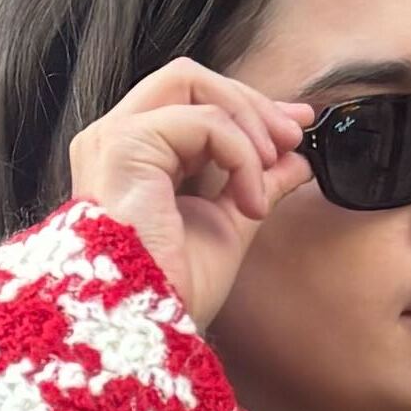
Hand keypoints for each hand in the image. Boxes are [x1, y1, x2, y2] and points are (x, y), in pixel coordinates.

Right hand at [69, 59, 311, 329]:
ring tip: (267, 176)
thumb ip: (256, 184)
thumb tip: (295, 159)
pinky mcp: (125, 146)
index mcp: (132, 157)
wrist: (145, 332)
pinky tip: (250, 203)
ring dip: (246, 122)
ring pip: (191, 82)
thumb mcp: (228, 228)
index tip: (296, 130)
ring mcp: (113, 139)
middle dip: (249, 103)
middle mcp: (113, 139)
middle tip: (292, 140)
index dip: (247, 107)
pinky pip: (203, 122)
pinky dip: (239, 155)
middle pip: (189, 78)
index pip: (189, 101)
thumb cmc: (171, 293)